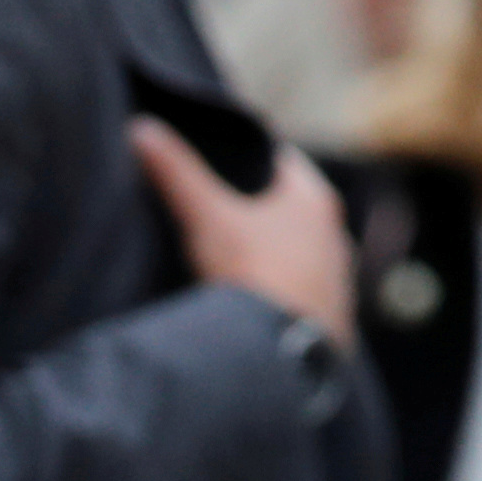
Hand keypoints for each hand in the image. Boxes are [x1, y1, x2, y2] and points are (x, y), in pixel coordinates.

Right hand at [130, 116, 355, 350]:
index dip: (250, 162)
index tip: (222, 165)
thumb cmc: (250, 270)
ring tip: (235, 267)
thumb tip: (142, 129)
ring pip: (301, 259)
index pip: (282, 163)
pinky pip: (304, 301)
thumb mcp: (206, 216)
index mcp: (314, 200)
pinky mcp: (334, 324)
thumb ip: (176, 173)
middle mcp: (336, 237)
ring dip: (274, 260)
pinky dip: (282, 299)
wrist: (279, 351)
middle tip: (220, 216)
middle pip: (293, 214)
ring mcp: (339, 282)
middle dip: (260, 215)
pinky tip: (255, 310)